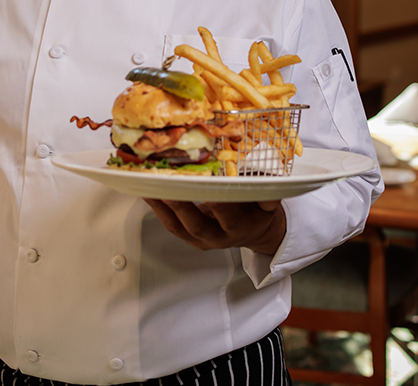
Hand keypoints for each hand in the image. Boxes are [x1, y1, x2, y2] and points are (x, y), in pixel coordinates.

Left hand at [143, 199, 285, 254]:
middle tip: (165, 187)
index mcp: (239, 227)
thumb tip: (270, 177)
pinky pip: (170, 224)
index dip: (215, 203)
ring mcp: (201, 240)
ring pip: (177, 225)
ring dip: (160, 206)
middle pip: (195, 224)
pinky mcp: (188, 237)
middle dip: (179, 205)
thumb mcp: (270, 202)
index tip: (204, 187)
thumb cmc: (259, 212)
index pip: (226, 215)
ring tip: (147, 186)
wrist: (255, 231)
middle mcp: (218, 237)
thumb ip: (268, 192)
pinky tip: (147, 192)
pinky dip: (157, 208)